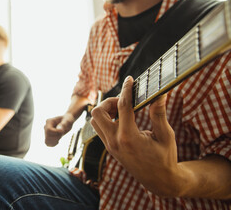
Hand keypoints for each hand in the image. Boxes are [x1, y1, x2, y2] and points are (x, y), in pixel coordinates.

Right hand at [44, 113, 74, 146]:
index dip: (56, 133)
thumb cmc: (67, 120)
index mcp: (49, 121)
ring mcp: (46, 132)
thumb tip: (59, 129)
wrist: (67, 122)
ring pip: (47, 141)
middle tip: (62, 133)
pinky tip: (58, 140)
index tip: (62, 131)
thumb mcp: (67, 121)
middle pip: (48, 136)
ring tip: (60, 136)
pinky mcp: (48, 137)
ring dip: (55, 141)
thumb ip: (63, 124)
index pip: (49, 130)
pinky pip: (48, 144)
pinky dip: (53, 144)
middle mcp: (46, 127)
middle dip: (56, 137)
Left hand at [90, 76, 185, 196]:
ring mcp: (109, 146)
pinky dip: (106, 119)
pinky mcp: (109, 148)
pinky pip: (99, 128)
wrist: (159, 181)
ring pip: (95, 120)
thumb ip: (159, 114)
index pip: (123, 106)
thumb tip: (160, 94)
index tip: (130, 79)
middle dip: (109, 101)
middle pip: (98, 112)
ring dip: (105, 110)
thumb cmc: (165, 158)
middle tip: (125, 102)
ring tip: (123, 110)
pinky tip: (121, 119)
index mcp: (128, 137)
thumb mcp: (165, 135)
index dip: (126, 90)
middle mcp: (114, 141)